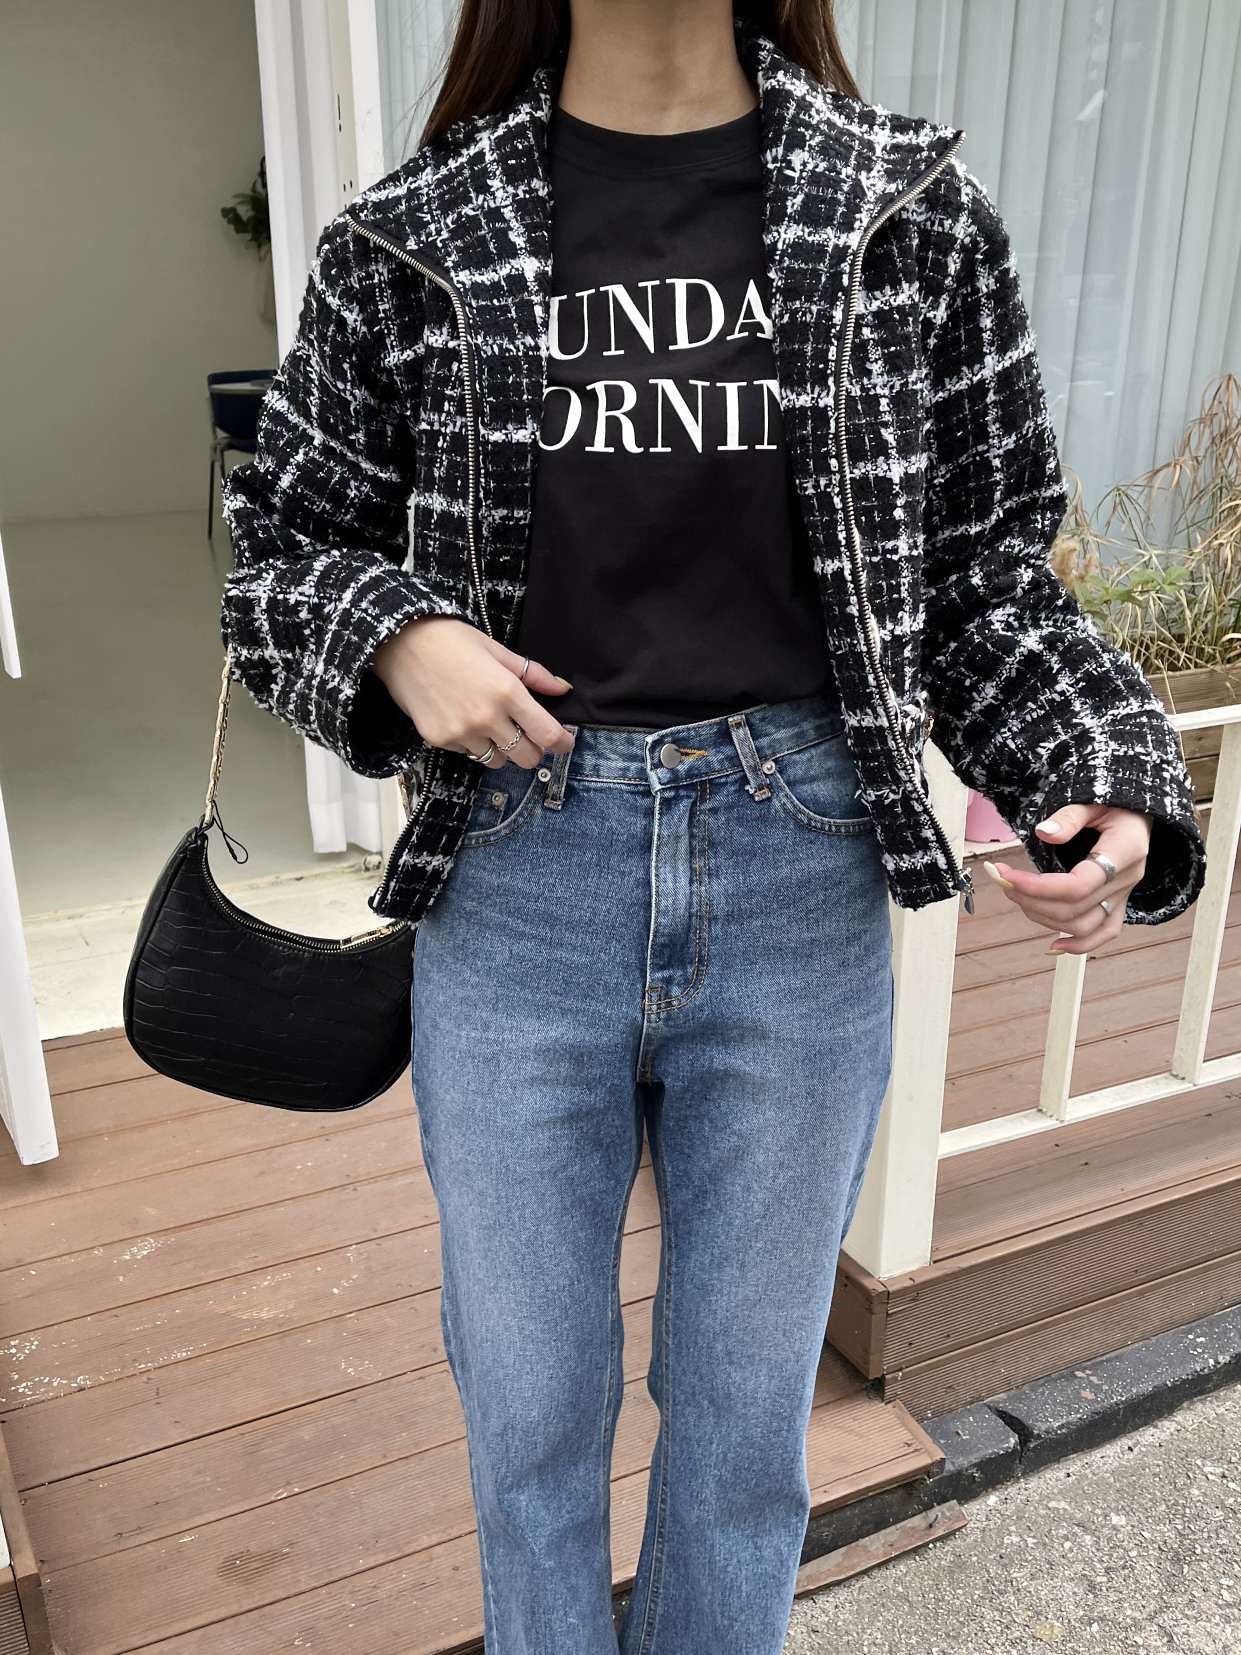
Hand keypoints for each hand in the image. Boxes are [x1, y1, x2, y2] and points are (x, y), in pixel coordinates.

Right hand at [371, 616, 575, 768]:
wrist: (399, 642)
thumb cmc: (451, 640)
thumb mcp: (496, 650)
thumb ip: (532, 674)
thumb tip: (562, 689)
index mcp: (507, 692)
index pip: (547, 734)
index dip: (562, 743)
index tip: (565, 743)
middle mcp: (486, 718)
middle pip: (526, 757)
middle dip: (534, 750)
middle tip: (529, 736)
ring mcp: (461, 733)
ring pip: (497, 760)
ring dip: (502, 749)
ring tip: (491, 725)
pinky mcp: (439, 740)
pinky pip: (469, 754)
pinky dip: (473, 744)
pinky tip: (462, 719)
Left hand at [982, 802, 1152, 955]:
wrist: (1138, 813)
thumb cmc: (1115, 802)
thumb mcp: (1092, 799)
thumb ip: (1069, 817)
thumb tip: (1044, 833)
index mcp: (1125, 850)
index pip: (1080, 884)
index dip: (1039, 887)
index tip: (1007, 875)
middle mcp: (1128, 878)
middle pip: (1075, 908)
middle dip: (1030, 898)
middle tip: (1003, 879)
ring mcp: (1125, 895)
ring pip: (1083, 925)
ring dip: (1043, 916)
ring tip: (1016, 894)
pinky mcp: (1119, 903)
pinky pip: (1105, 933)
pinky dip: (1080, 944)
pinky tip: (1054, 945)